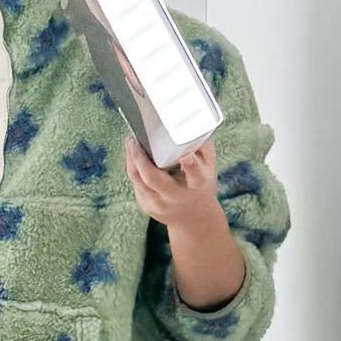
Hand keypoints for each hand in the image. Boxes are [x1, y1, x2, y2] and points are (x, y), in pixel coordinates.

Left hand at [125, 132, 246, 312]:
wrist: (193, 219)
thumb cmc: (200, 185)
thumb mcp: (209, 167)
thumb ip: (202, 146)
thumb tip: (191, 120)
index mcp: (197, 185)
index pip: (194, 175)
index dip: (191, 165)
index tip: (186, 155)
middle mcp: (176, 198)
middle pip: (154, 179)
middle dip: (140, 158)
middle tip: (134, 139)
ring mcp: (160, 205)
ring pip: (139, 181)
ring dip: (131, 161)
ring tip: (130, 142)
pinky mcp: (148, 207)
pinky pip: (136, 185)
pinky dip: (133, 168)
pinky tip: (132, 155)